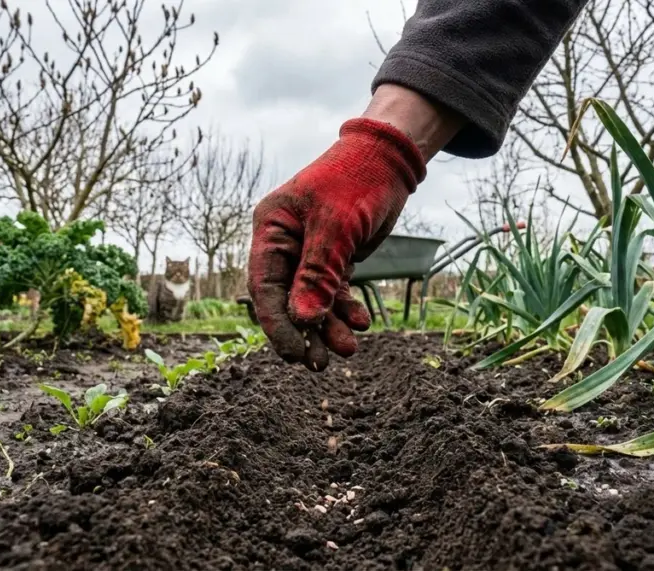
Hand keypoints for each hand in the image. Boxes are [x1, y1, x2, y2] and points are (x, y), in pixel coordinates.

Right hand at [247, 117, 425, 370]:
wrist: (389, 160)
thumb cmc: (356, 181)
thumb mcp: (337, 226)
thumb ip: (318, 274)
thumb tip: (303, 320)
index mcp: (271, 229)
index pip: (264, 286)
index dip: (276, 323)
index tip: (293, 353)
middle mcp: (284, 243)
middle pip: (287, 299)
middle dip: (304, 332)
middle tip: (320, 364)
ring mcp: (307, 252)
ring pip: (312, 300)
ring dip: (328, 326)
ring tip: (348, 350)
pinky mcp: (332, 258)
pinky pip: (333, 292)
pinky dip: (345, 309)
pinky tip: (361, 323)